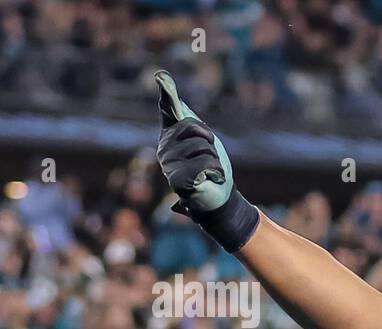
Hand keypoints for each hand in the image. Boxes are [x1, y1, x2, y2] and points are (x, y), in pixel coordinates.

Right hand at [154, 71, 258, 251]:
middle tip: (209, 156)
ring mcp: (168, 165)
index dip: (167, 93)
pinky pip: (205, 164)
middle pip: (192, 127)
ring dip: (214, 159)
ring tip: (209, 170)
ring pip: (201, 147)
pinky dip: (215, 172)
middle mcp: (164, 148)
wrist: (219, 199)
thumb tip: (162, 78)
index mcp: (169, 136)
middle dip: (208, 140)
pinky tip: (209, 180)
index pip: (167, 110)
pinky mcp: (177, 180)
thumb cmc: (211, 167)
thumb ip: (186, 115)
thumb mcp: (203, 139)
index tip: (162, 76)